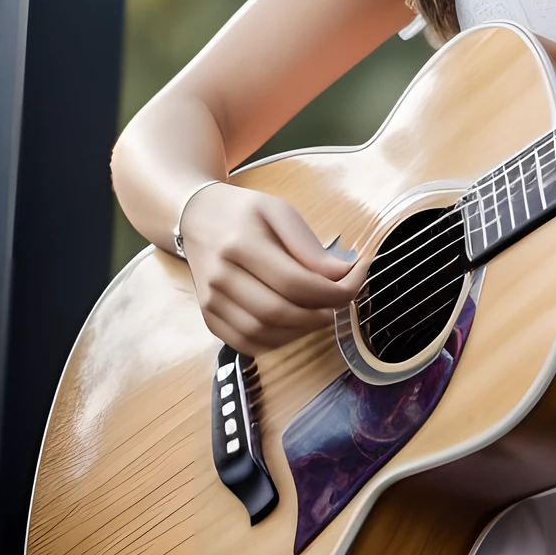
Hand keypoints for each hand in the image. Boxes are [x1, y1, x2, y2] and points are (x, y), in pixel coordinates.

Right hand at [177, 182, 361, 355]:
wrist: (198, 217)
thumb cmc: (245, 211)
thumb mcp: (279, 210)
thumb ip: (309, 245)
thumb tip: (342, 274)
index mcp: (240, 244)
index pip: (295, 282)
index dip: (333, 290)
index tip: (357, 278)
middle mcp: (220, 277)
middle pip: (278, 312)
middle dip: (320, 314)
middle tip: (341, 302)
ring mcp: (210, 302)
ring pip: (262, 334)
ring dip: (301, 331)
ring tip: (320, 313)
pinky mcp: (208, 318)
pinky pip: (246, 344)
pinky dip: (278, 342)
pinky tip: (295, 325)